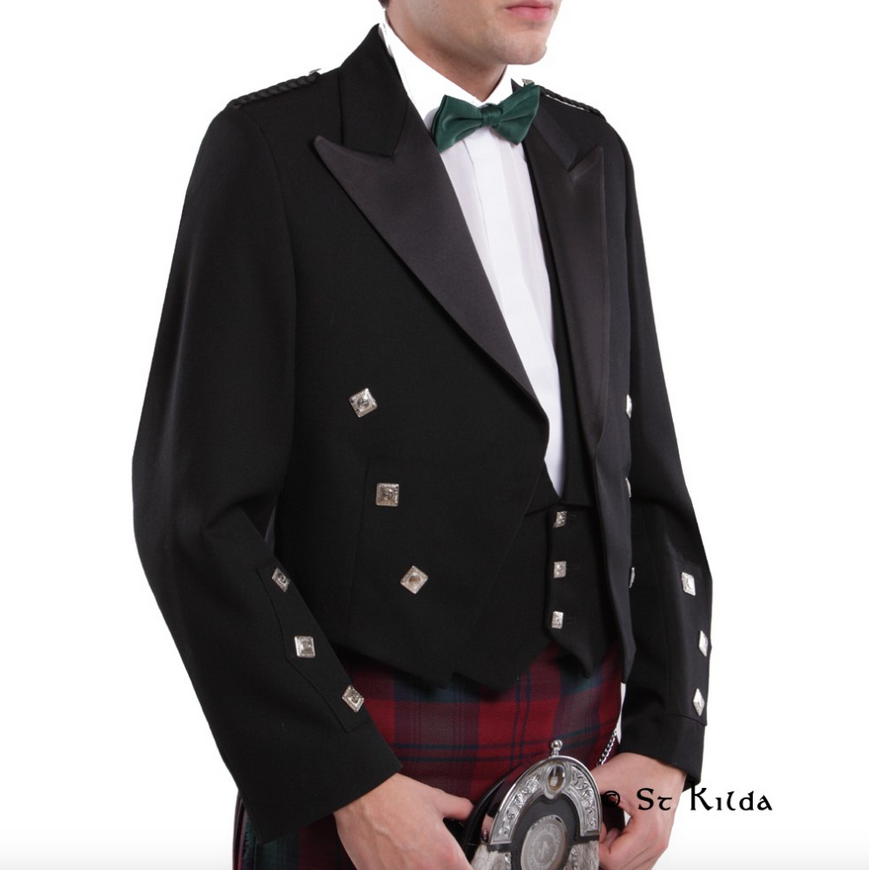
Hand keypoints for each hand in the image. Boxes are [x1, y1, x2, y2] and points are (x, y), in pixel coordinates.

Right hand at [333, 773, 473, 869]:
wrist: (361, 796)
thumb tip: (470, 814)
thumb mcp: (436, 798)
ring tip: (409, 858)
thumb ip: (460, 809)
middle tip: (429, 857)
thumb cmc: (395, 797)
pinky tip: (393, 861)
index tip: (459, 865)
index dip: (464, 869)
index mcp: (445, 854)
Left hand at [592, 752, 685, 869]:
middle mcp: (657, 844)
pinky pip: (639, 862)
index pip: (613, 862)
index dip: (594, 849)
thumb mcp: (609, 775)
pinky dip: (623, 852)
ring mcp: (659, 845)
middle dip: (602, 852)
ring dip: (613, 854)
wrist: (664, 758)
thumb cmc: (644, 765)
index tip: (588, 832)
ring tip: (605, 829)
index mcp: (647, 831)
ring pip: (630, 869)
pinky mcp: (658, 841)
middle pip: (621, 869)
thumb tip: (564, 795)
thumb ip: (586, 790)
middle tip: (596, 829)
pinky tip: (615, 833)